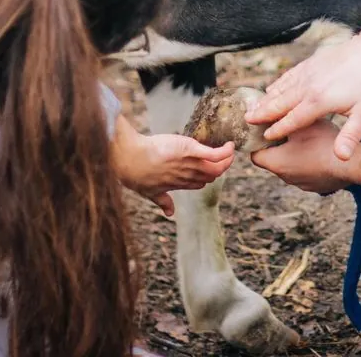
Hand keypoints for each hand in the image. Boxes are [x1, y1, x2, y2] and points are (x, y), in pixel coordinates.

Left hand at [113, 117, 234, 215]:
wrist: (130, 160)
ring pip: (217, 167)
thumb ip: (162, 200)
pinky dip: (226, 151)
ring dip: (227, 159)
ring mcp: (191, 164)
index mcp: (179, 184)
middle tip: (225, 156)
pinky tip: (230, 145)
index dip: (207, 177)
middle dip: (221, 167)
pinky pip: (215, 154)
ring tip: (230, 150)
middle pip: (212, 175)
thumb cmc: (135, 173)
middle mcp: (188, 176)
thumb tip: (170, 214)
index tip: (210, 167)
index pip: (200, 183)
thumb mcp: (149, 191)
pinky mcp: (191, 151)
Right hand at [245, 36, 360, 160]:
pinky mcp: (312, 62)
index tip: (263, 138)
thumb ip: (349, 136)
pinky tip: (271, 88)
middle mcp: (309, 86)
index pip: (292, 119)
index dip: (277, 129)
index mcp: (319, 101)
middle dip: (262, 113)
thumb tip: (340, 158)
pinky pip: (289, 75)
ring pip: (282, 88)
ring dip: (266, 99)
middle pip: (280, 102)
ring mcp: (309, 71)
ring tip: (251, 108)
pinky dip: (277, 83)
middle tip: (245, 121)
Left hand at [250, 120, 351, 194]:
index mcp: (276, 163)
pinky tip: (320, 151)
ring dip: (295, 155)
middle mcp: (286, 178)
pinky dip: (309, 163)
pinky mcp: (317, 186)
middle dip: (278, 146)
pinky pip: (307, 173)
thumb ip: (283, 119)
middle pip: (273, 161)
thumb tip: (270, 113)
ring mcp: (302, 184)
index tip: (266, 130)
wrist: (352, 164)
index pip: (255, 155)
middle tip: (288, 131)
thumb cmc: (324, 143)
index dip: (258, 142)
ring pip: (291, 167)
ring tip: (307, 140)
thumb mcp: (301, 123)